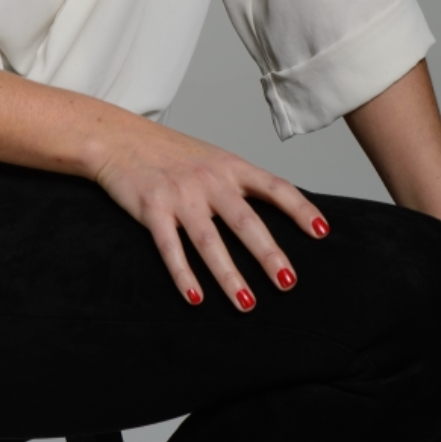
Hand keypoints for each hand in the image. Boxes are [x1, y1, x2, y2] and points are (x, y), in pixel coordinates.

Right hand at [93, 120, 329, 310]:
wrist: (118, 137)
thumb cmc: (170, 153)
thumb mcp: (211, 158)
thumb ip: (238, 183)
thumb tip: (275, 213)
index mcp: (230, 166)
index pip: (274, 187)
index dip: (299, 209)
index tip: (322, 232)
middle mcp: (209, 179)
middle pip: (245, 221)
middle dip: (269, 254)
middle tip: (288, 283)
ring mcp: (180, 195)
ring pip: (210, 241)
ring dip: (229, 275)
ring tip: (247, 303)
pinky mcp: (152, 208)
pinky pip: (170, 247)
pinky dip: (183, 274)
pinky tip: (195, 298)